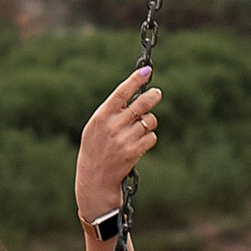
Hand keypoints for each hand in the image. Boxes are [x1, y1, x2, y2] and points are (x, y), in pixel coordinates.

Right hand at [75, 63, 162, 227]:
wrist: (94, 179)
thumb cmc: (96, 150)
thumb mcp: (96, 128)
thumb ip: (112, 112)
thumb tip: (133, 95)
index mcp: (101, 117)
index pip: (121, 92)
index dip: (135, 80)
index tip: (146, 70)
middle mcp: (113, 126)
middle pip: (141, 104)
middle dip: (152, 96)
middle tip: (156, 93)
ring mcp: (124, 139)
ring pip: (149, 121)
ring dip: (148, 123)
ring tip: (140, 129)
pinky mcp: (134, 152)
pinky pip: (151, 137)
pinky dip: (149, 138)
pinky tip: (140, 144)